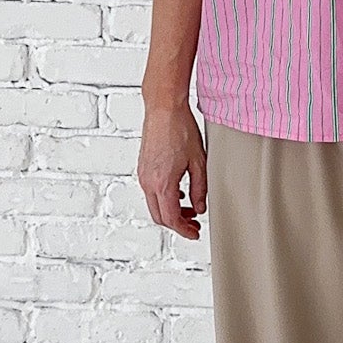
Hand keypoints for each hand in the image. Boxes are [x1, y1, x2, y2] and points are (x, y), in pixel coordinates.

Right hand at [138, 99, 206, 240]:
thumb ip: (200, 189)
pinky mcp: (143, 168)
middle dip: (177, 224)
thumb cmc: (180, 129)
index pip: (171, 218)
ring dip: (171, 211)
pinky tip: (179, 193)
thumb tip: (199, 207)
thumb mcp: (199, 162)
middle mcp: (148, 181)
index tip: (194, 233)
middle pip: (160, 216)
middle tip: (194, 225)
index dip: (184, 230)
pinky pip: (151, 192)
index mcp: (162, 183)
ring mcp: (143, 175)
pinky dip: (164, 199)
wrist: (163, 109)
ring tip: (190, 209)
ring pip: (154, 205)